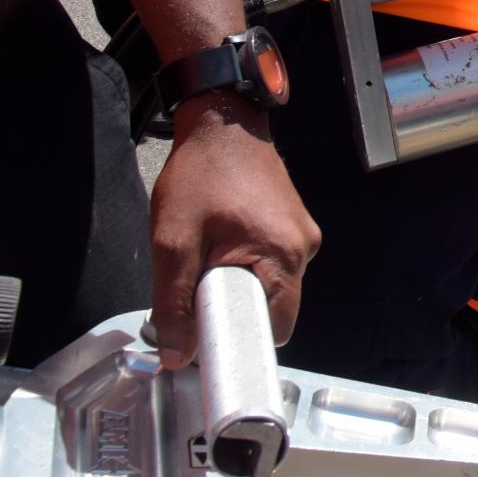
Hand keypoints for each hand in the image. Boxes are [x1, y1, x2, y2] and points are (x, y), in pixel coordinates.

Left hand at [149, 97, 320, 368]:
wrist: (223, 121)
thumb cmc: (199, 176)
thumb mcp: (172, 242)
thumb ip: (173, 303)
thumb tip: (176, 356)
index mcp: (282, 257)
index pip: (272, 331)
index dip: (236, 344)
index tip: (203, 342)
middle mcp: (304, 249)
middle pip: (273, 310)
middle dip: (234, 312)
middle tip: (194, 296)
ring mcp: (303, 235)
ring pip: (272, 288)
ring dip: (238, 288)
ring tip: (205, 263)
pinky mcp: (295, 225)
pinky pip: (274, 265)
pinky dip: (247, 268)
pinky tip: (221, 246)